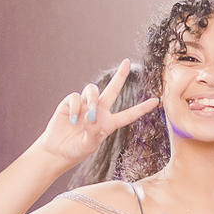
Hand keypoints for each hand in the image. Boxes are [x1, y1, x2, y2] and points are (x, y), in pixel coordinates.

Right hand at [36, 59, 158, 166]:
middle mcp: (99, 111)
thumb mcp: (88, 145)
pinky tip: (73, 120)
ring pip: (92, 90)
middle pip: (112, 90)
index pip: (128, 114)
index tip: (155, 101)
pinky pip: (76, 97)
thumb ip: (93, 133)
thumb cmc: (76, 150)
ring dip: (92, 100)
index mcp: (109, 123)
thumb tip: (92, 116)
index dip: (141, 108)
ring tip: (88, 116)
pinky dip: (75, 108)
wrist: (57, 150)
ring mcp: (85, 105)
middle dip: (120, 76)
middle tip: (127, 62)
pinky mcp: (71, 103)